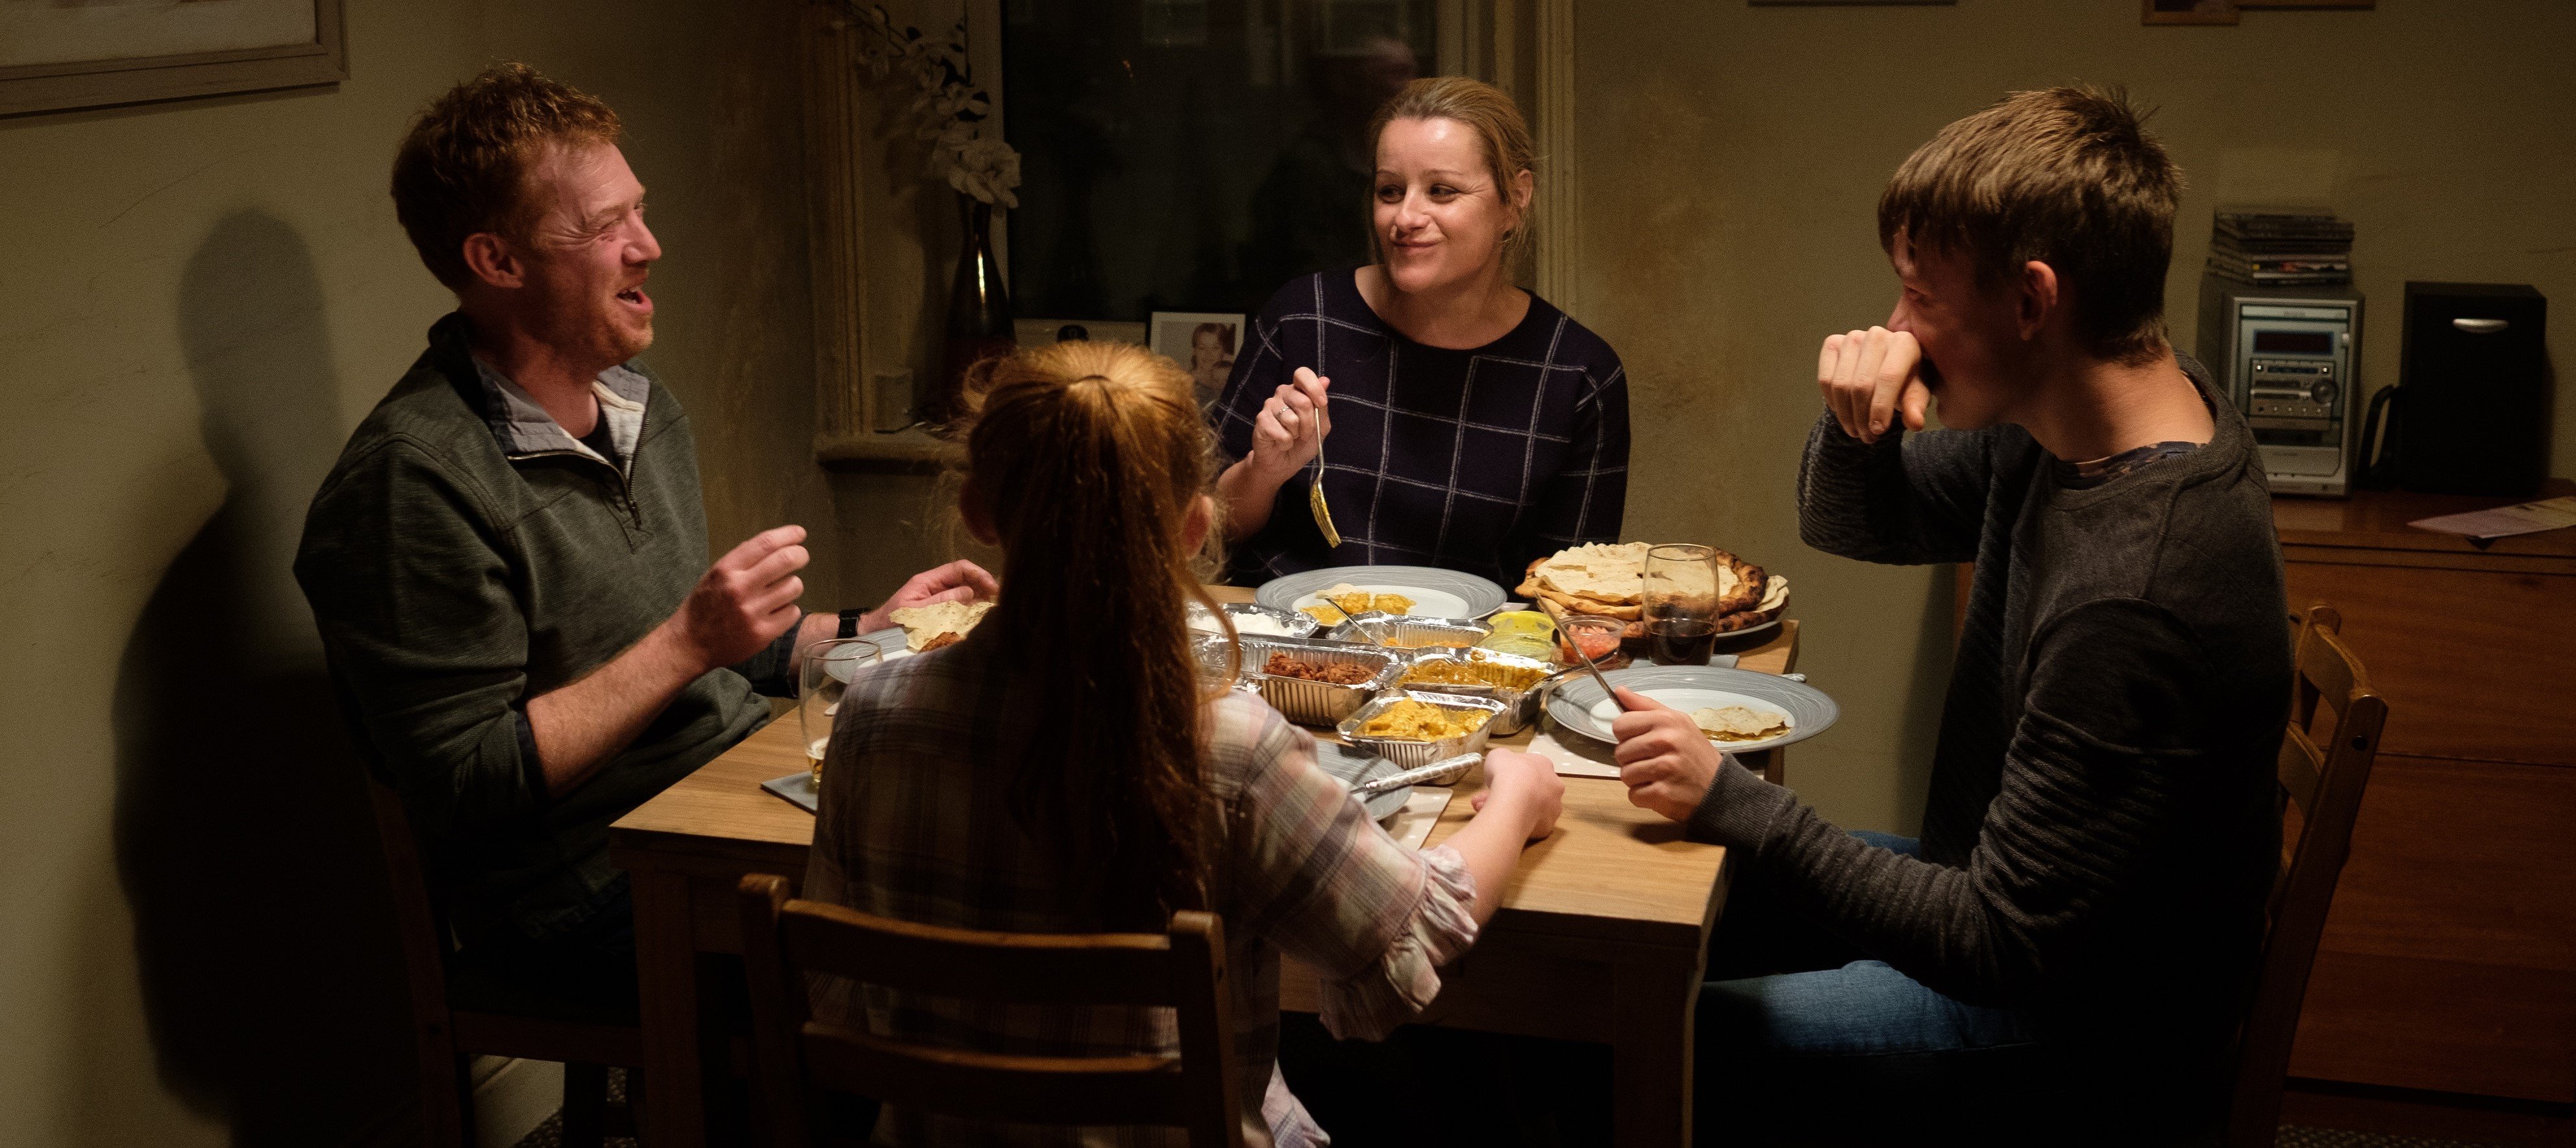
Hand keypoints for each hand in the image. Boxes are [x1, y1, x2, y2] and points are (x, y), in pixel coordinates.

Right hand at [668, 525, 808, 670]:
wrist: (690, 644)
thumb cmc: (704, 606)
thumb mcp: (714, 575)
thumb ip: (742, 560)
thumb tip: (775, 543)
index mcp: (726, 569)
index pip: (765, 543)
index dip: (788, 535)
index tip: (799, 533)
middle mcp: (739, 588)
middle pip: (786, 560)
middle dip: (800, 555)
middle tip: (801, 556)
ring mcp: (751, 612)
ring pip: (793, 586)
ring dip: (792, 585)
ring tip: (779, 591)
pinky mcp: (762, 634)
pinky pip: (792, 612)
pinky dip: (788, 610)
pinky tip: (775, 612)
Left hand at [858, 559, 998, 631]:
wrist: (874, 639)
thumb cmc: (891, 625)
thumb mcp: (918, 612)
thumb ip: (943, 602)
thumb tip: (971, 593)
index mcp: (927, 581)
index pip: (959, 568)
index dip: (979, 574)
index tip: (993, 588)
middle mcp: (934, 587)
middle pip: (965, 579)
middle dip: (983, 586)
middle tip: (999, 600)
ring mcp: (937, 600)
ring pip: (964, 593)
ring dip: (979, 599)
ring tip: (993, 609)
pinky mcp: (939, 613)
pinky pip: (959, 607)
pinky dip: (971, 610)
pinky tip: (980, 617)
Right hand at [1245, 367, 1331, 482]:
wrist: (1284, 464)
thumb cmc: (1302, 444)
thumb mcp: (1321, 426)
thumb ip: (1322, 406)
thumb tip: (1325, 380)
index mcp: (1297, 391)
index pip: (1302, 374)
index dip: (1314, 387)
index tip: (1321, 403)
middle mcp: (1282, 394)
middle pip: (1303, 401)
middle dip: (1309, 423)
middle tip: (1305, 434)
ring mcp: (1269, 406)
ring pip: (1292, 419)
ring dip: (1297, 435)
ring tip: (1291, 438)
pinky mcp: (1261, 421)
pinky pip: (1281, 433)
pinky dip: (1286, 443)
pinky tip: (1281, 443)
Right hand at [1468, 748, 1563, 840]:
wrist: (1514, 799)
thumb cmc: (1507, 772)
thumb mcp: (1497, 755)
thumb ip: (1503, 759)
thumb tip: (1502, 765)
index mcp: (1544, 765)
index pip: (1531, 769)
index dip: (1513, 774)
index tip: (1499, 779)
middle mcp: (1554, 786)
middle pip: (1530, 790)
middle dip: (1508, 793)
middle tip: (1488, 798)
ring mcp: (1553, 807)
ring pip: (1529, 808)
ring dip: (1509, 808)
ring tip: (1486, 809)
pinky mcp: (1547, 826)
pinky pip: (1528, 824)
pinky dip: (1515, 822)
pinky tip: (1500, 820)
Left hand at [1610, 687, 1721, 822]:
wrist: (1720, 788)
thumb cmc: (1695, 753)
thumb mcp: (1677, 721)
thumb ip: (1645, 706)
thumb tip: (1619, 691)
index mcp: (1666, 721)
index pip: (1620, 725)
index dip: (1626, 736)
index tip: (1641, 741)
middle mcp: (1665, 741)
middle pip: (1620, 752)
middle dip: (1632, 760)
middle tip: (1654, 761)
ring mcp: (1664, 768)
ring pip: (1625, 775)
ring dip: (1638, 779)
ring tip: (1658, 776)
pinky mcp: (1662, 793)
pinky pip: (1634, 795)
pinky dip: (1644, 797)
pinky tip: (1661, 790)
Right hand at [1818, 326, 1930, 443]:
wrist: (1888, 364)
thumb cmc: (1907, 379)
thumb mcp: (1917, 393)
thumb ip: (1916, 406)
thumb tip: (1915, 423)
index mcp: (1904, 342)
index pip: (1888, 377)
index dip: (1881, 407)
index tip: (1878, 431)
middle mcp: (1877, 335)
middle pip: (1861, 384)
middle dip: (1862, 417)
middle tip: (1867, 437)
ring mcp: (1852, 337)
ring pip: (1840, 384)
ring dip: (1846, 415)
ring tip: (1856, 431)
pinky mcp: (1833, 343)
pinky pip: (1825, 379)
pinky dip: (1832, 401)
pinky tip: (1843, 412)